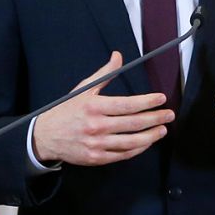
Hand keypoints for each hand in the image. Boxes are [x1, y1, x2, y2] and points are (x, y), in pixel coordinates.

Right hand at [33, 51, 173, 165]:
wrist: (45, 136)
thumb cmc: (66, 110)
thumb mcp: (83, 88)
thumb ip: (104, 73)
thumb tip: (118, 56)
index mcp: (94, 106)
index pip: (127, 105)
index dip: (147, 102)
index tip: (161, 99)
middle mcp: (96, 126)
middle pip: (133, 123)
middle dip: (155, 118)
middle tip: (169, 115)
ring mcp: (96, 144)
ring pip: (131, 142)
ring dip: (150, 136)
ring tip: (162, 130)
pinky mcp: (95, 158)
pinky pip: (122, 155)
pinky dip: (137, 149)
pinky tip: (146, 143)